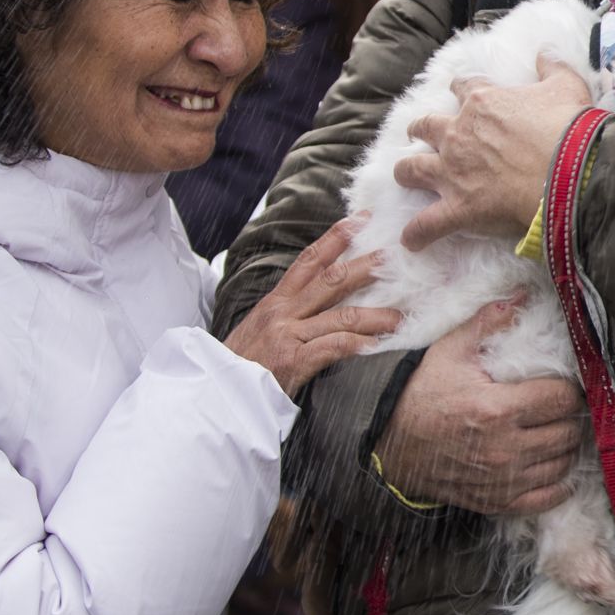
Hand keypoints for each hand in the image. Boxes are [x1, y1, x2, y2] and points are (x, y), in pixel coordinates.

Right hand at [222, 220, 400, 395]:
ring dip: (376, 315)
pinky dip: (358, 344)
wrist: (215, 394)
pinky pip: (333, 347)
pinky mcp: (292, 361)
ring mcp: (288, 335)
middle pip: (333, 280)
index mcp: (276, 302)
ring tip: (400, 317)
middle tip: (396, 256)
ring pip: (342, 315)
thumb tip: (318, 304)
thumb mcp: (259, 330)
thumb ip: (287, 315)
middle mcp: (283, 312)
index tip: (361, 221)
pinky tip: (377, 345)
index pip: (309, 260)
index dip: (336, 238)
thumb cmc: (240, 366)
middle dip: (368, 266)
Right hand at [374, 298, 585, 514]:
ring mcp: (504, 480)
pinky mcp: (498, 501)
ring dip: (566, 445)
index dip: (572, 388)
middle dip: (571, 416)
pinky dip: (559, 481)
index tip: (565, 384)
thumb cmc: (422, 397)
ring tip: (556, 429)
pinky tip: (552, 464)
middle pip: (569, 431)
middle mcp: (506, 448)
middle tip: (561, 406)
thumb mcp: (449, 353)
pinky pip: (548, 496)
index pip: (563, 399)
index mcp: (498, 408)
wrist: (392, 447)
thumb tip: (521, 296)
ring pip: (563, 462)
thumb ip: (487, 323)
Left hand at [394, 65, 594, 252]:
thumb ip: (552, 66)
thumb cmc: (568, 129)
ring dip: (405, 172)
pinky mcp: (457, 208)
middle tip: (421, 133)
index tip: (462, 92)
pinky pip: (427, 224)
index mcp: (483, 103)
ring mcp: (453, 172)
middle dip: (421, 129)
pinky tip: (411, 241)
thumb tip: (544, 52)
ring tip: (404, 175)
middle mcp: (459, 134)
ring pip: (412, 169)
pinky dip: (417, 233)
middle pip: (425, 126)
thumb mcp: (566, 86)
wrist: (568, 174)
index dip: (462, 89)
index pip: (462, 87)